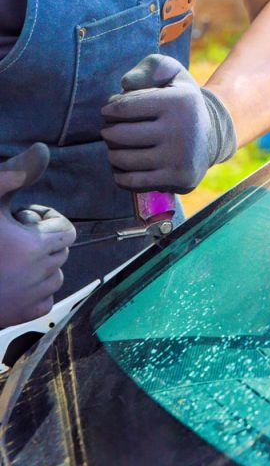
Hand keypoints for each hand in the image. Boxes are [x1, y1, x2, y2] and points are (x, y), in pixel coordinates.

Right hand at [0, 144, 75, 326]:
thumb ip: (8, 178)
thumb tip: (42, 150)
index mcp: (34, 246)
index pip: (66, 232)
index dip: (48, 225)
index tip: (25, 223)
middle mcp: (40, 274)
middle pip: (61, 254)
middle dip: (44, 245)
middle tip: (14, 241)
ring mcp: (33, 297)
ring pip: (55, 278)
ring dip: (41, 269)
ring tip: (13, 262)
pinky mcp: (25, 315)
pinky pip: (46, 300)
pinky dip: (35, 293)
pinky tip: (11, 283)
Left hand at [101, 55, 235, 193]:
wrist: (212, 136)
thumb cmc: (181, 103)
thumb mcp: (173, 75)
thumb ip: (150, 67)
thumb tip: (125, 84)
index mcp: (180, 102)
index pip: (122, 107)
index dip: (109, 109)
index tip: (111, 111)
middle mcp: (183, 131)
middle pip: (118, 135)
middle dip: (108, 132)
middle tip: (113, 131)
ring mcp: (181, 158)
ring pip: (122, 159)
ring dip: (113, 153)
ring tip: (119, 148)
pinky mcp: (179, 179)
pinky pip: (131, 182)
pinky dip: (120, 175)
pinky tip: (125, 166)